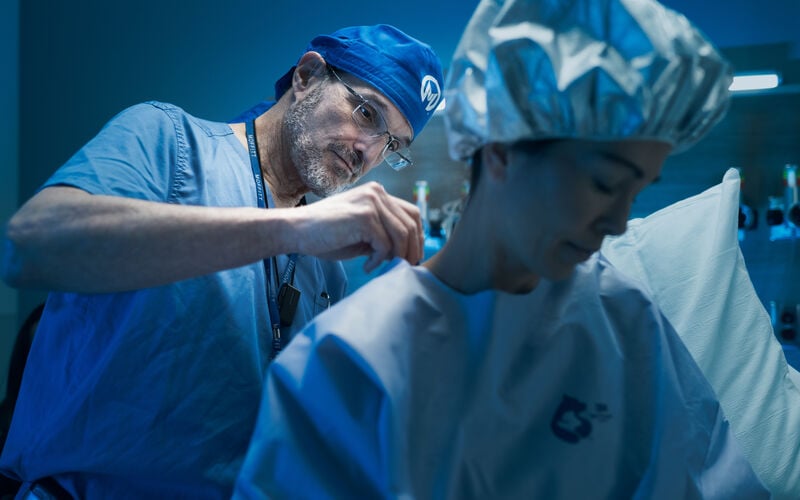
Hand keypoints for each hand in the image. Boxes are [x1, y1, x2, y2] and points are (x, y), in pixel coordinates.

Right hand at [289, 182, 423, 271]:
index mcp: (377, 193)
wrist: (295, 230)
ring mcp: (371, 202)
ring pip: (402, 235)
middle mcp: (377, 193)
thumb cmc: (325, 234)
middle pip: (411, 224)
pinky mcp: (364, 217)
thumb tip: (407, 252)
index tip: (412, 257)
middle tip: (404, 267)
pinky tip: (367, 265)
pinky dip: (379, 260)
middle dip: (411, 250)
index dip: (417, 238)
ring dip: (396, 256)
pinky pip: (385, 244)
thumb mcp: (361, 232)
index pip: (412, 214)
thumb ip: (383, 234)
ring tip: (380, 266)